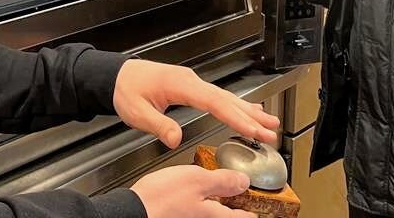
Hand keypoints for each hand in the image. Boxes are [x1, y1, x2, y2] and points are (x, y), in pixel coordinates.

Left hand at [113, 60, 279, 148]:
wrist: (116, 75)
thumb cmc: (125, 90)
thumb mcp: (136, 112)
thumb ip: (158, 125)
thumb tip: (175, 138)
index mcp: (180, 85)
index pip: (214, 102)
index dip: (235, 116)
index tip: (252, 128)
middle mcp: (190, 81)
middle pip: (226, 99)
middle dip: (250, 116)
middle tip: (271, 130)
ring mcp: (191, 82)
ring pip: (225, 97)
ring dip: (247, 109)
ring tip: (268, 121)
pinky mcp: (190, 86)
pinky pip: (217, 96)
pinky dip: (235, 104)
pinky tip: (247, 109)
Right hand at [131, 165, 254, 217]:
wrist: (134, 210)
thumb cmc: (161, 198)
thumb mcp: (197, 179)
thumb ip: (223, 181)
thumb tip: (244, 182)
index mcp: (215, 216)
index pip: (243, 217)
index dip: (253, 210)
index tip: (258, 206)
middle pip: (226, 216)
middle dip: (233, 207)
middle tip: (240, 196)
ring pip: (210, 215)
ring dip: (216, 205)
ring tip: (219, 193)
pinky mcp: (177, 217)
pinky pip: (196, 213)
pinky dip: (200, 205)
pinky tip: (194, 195)